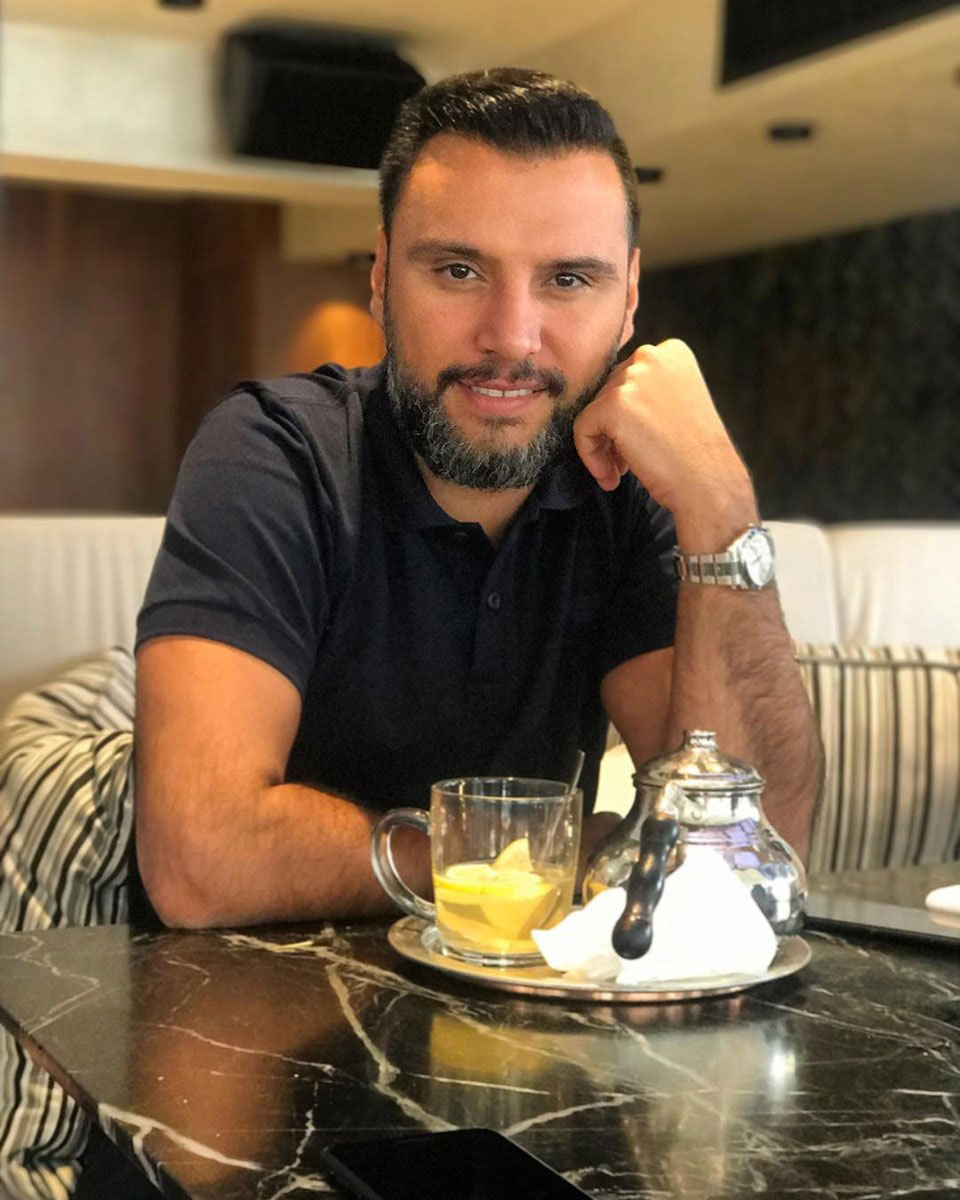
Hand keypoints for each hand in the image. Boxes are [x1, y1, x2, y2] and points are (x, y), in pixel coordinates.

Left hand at [573, 339, 757, 544]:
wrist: (708, 481)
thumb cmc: (696, 453)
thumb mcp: (678, 404)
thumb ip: (647, 393)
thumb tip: (605, 404)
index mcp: (672, 351)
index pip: (628, 378)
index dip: (628, 415)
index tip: (640, 441)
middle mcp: (652, 356)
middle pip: (608, 392)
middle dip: (613, 430)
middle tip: (626, 462)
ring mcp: (633, 377)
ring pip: (594, 411)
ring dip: (604, 446)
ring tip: (619, 472)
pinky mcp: (614, 404)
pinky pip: (583, 428)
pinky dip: (590, 455)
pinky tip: (611, 476)